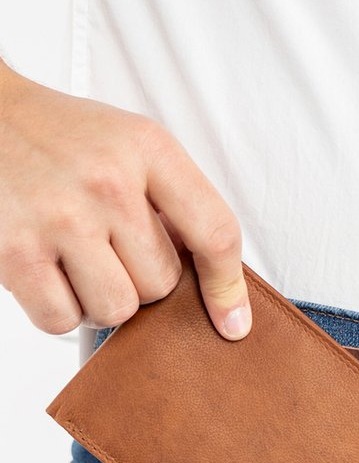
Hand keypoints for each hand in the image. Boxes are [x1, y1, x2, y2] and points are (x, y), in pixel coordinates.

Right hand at [0, 61, 251, 338]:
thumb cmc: (62, 138)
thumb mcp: (130, 143)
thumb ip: (174, 201)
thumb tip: (212, 281)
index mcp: (148, 149)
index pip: (214, 232)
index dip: (227, 288)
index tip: (232, 323)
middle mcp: (108, 182)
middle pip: (162, 284)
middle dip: (142, 280)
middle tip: (110, 250)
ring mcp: (60, 218)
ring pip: (118, 309)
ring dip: (102, 300)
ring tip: (79, 263)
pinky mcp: (16, 252)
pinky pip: (63, 320)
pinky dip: (60, 311)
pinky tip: (49, 274)